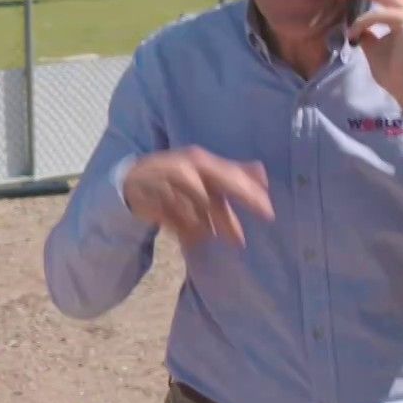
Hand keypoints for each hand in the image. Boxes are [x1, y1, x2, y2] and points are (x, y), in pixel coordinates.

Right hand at [121, 147, 274, 248]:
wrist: (134, 179)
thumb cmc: (177, 173)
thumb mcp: (204, 168)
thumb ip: (234, 171)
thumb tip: (263, 174)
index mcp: (200, 160)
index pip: (231, 177)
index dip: (250, 195)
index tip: (268, 214)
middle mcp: (184, 171)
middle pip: (211, 200)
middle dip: (226, 221)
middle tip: (240, 242)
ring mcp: (167, 188)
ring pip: (192, 217)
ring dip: (204, 229)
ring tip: (211, 237)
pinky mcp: (152, 203)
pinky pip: (174, 224)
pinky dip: (184, 233)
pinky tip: (192, 239)